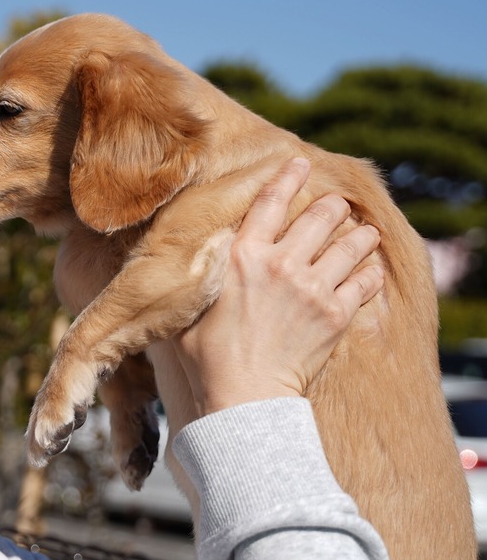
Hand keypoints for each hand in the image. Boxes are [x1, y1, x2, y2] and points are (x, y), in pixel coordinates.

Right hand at [171, 157, 384, 416]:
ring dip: (359, 235)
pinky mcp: (336, 314)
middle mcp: (280, 263)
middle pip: (320, 216)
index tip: (301, 163)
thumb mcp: (189, 305)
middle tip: (336, 206)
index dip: (288, 177)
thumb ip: (200, 274)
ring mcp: (312, 288)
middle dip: (332, 206)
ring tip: (363, 233)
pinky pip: (365, 282)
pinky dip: (369, 272)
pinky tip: (369, 269)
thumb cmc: (205, 356)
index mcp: (242, 255)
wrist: (242, 396)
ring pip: (351, 243)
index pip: (270, 201)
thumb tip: (191, 256)